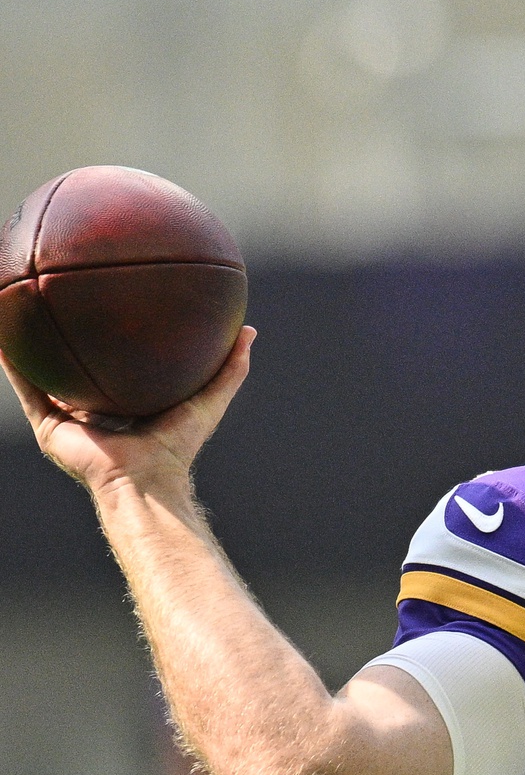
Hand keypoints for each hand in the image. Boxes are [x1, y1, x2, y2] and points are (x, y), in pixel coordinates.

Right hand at [4, 325, 255, 502]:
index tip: (107, 303)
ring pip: (41, 373)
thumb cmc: (177, 447)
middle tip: (58, 294)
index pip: (113, 365)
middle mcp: (91, 410)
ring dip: (28, 344)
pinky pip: (26, 387)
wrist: (145, 480)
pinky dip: (13, 362)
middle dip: (66, 336)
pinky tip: (3, 332)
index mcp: (123, 404)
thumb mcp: (209, 400)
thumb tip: (250, 331)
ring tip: (16, 304)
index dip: (108, 338)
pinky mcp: (48, 426)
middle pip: (74, 366)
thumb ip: (230, 368)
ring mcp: (66, 419)